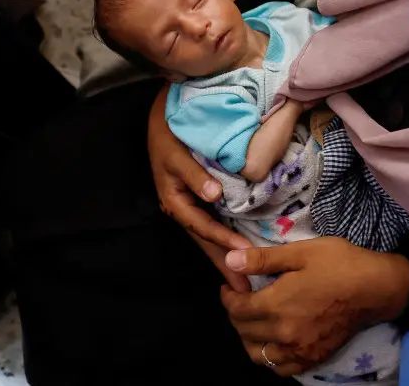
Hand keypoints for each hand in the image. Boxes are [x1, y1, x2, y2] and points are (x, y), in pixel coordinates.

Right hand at [147, 84, 250, 290]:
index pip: (203, 227)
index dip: (223, 242)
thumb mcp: (178, 155)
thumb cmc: (170, 135)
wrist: (163, 117)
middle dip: (224, 264)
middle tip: (245, 290)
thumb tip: (214, 196)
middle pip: (206, 241)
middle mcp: (181, 208)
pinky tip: (238, 248)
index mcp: (175, 202)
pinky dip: (224, 237)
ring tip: (245, 279)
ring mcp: (189, 205)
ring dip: (225, 255)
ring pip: (209, 235)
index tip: (244, 255)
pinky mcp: (197, 198)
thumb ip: (195, 175)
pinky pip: (211, 223)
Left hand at [219, 237, 408, 376]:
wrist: (375, 288)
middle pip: (243, 332)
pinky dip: (270, 358)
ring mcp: (298, 349)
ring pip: (258, 355)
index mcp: (276, 304)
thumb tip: (230, 260)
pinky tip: (275, 341)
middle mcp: (283, 332)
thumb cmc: (339, 264)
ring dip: (249, 339)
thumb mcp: (301, 252)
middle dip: (236, 315)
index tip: (231, 286)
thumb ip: (263, 259)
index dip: (228, 296)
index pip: (236, 309)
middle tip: (243, 299)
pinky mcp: (312, 358)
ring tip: (256, 321)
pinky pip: (280, 369)